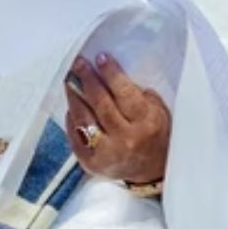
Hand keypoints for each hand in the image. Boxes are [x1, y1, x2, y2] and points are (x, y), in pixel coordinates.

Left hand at [64, 53, 170, 183]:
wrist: (151, 171)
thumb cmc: (156, 134)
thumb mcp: (158, 111)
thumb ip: (138, 93)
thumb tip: (111, 74)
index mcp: (146, 123)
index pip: (125, 93)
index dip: (111, 74)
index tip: (100, 57)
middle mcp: (126, 139)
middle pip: (101, 104)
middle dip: (88, 80)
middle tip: (79, 63)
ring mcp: (106, 153)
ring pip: (84, 119)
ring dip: (74, 96)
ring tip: (69, 80)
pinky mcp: (91, 163)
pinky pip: (75, 136)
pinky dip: (71, 119)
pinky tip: (71, 105)